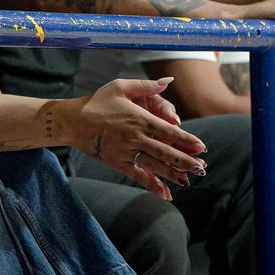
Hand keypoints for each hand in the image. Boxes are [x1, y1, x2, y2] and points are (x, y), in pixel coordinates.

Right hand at [70, 78, 207, 195]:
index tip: (201, 147)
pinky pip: (138, 176)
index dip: (186, 140)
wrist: (72, 121)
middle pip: (166, 151)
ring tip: (190, 179)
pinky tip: (166, 193)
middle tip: (203, 167)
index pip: (169, 131)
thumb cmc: (98, 101)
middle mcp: (135, 137)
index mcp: (139, 118)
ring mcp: (126, 152)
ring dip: (175, 173)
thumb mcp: (121, 86)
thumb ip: (147, 86)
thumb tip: (168, 80)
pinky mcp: (118, 163)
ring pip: (156, 165)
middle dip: (186, 161)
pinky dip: (153, 185)